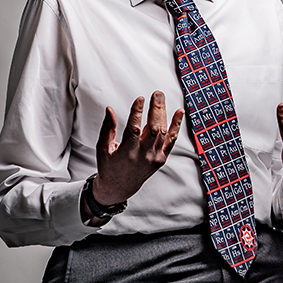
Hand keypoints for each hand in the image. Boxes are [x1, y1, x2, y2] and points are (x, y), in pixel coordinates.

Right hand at [92, 91, 184, 205]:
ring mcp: (154, 157)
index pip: (134, 129)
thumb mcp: (102, 149)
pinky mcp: (161, 158)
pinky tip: (179, 112)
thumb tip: (110, 109)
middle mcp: (143, 155)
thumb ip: (107, 128)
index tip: (140, 99)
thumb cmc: (109, 166)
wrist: (119, 188)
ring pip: (163, 132)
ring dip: (164, 113)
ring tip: (161, 98)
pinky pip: (172, 140)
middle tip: (156, 94)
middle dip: (156, 109)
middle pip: (154, 128)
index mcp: (127, 152)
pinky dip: (177, 125)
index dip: (137, 112)